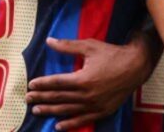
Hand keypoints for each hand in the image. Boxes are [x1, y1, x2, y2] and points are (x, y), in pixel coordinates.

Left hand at [26, 37, 154, 130]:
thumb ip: (68, 46)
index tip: (31, 85)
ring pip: (67, 110)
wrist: (136, 67)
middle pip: (59, 98)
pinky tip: (58, 126)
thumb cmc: (112, 54)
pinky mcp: (102, 111)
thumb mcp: (90, 46)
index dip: (42, 84)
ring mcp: (94, 105)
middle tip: (28, 99)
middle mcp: (86, 95)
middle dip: (42, 98)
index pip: (56, 83)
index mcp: (82, 78)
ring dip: (51, 111)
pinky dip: (70, 124)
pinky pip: (82, 120)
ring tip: (36, 111)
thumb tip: (49, 41)